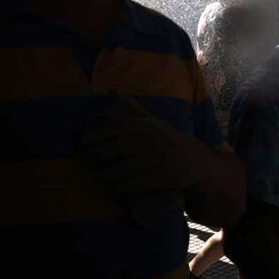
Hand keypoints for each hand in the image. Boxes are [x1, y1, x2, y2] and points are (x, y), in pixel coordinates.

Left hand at [79, 95, 199, 195]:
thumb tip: (113, 91)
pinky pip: (131, 184)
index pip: (113, 127)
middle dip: (95, 156)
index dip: (95, 133)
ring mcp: (153, 159)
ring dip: (106, 175)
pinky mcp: (158, 177)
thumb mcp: (153, 122)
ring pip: (119, 170)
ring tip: (101, 176)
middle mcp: (147, 140)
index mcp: (144, 125)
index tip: (83, 140)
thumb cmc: (168, 140)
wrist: (196, 162)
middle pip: (111, 149)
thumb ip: (132, 109)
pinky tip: (114, 187)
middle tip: (86, 160)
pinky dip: (119, 187)